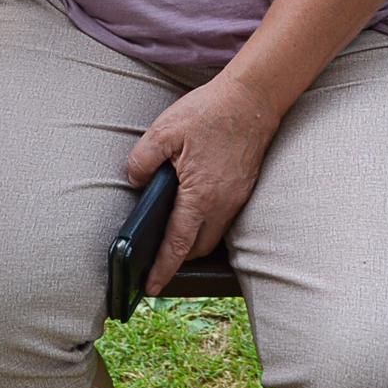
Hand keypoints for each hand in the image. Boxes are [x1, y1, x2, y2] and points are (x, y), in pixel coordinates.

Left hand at [126, 74, 276, 293]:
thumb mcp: (164, 131)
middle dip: (177, 257)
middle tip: (155, 257)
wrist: (252, 99)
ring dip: (193, 238)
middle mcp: (222, 205)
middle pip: (198, 247)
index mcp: (200, 196)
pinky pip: (223, 217)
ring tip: (171, 232)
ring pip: (212, 233)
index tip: (149, 288)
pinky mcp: (244, 188)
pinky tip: (192, 205)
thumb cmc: (210, 113)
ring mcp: (236, 198)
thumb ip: (143, 159)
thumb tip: (134, 180)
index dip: (162, 268)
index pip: (177, 245)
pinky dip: (206, 220)